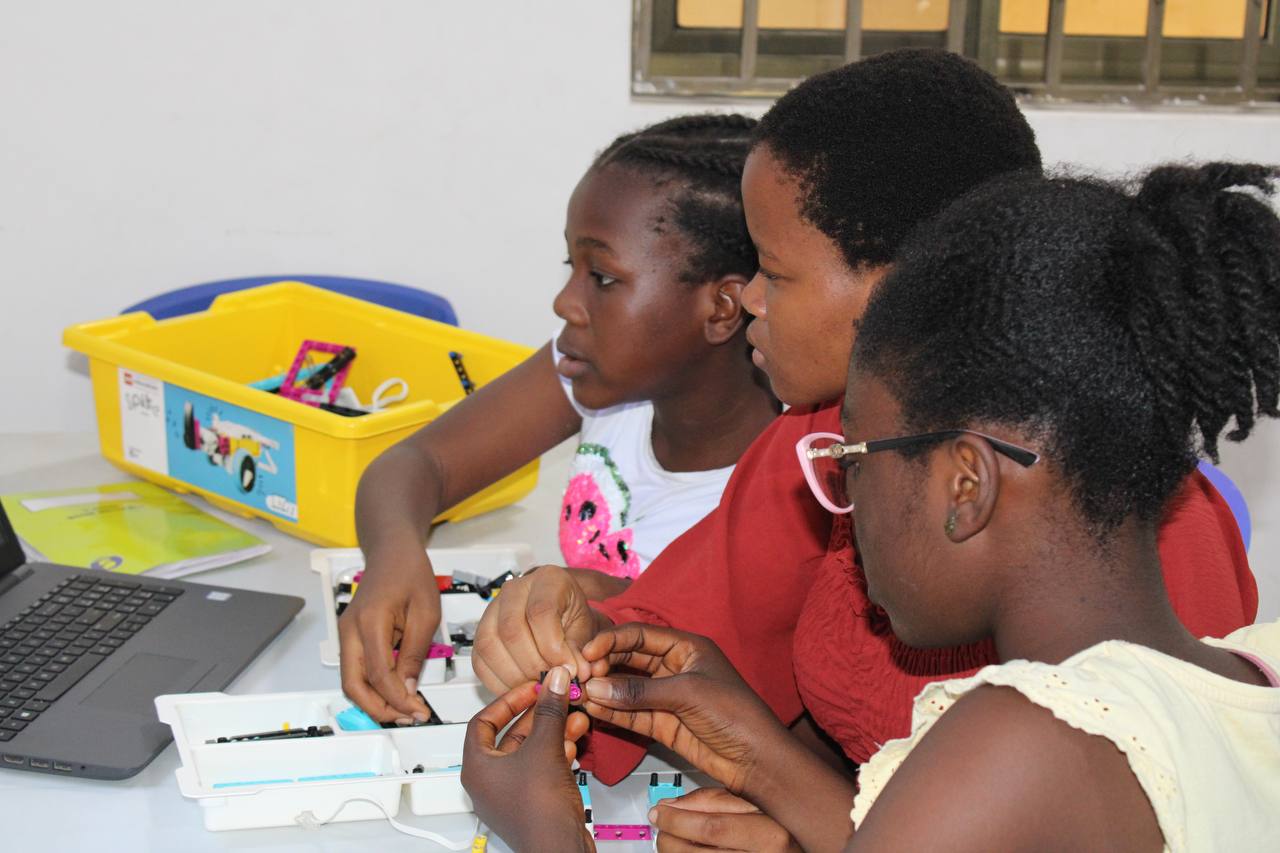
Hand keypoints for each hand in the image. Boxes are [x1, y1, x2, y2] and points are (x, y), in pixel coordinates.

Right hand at [337, 548, 438, 721]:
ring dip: (374, 701)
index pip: (378, 674)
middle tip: (408, 717)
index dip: (398, 699)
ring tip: (404, 709)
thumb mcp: (426, 612)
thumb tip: (409, 687)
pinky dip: (373, 687)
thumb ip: (416, 652)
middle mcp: (350, 631)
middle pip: (353, 685)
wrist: (392, 551)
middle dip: (379, 708)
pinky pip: (357, 670)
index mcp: (370, 622)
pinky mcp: (351, 637)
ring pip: (351, 681)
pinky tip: (395, 692)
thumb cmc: (410, 572)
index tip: (418, 710)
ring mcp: (347, 635)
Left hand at [462, 667, 595, 852]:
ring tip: (572, 718)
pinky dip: (556, 753)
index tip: (529, 689)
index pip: (483, 721)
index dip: (508, 701)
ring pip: (529, 752)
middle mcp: (489, 782)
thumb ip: (550, 710)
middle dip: (538, 716)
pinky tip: (573, 742)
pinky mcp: (531, 804)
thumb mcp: (545, 747)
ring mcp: (510, 794)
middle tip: (553, 699)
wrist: (559, 849)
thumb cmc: (539, 812)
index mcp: (477, 767)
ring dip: (551, 732)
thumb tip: (554, 682)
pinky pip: (540, 769)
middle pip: (510, 736)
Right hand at [472, 565, 605, 693]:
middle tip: (553, 684)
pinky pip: (480, 662)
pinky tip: (522, 690)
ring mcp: (492, 611)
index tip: (570, 671)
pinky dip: (500, 683)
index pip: (541, 612)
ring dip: (515, 677)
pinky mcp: (480, 634)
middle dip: (534, 665)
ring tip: (539, 688)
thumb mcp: (586, 630)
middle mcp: (515, 590)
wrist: (560, 619)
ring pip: (490, 646)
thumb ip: (582, 651)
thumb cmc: (573, 620)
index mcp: (547, 580)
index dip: (554, 647)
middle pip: (511, 630)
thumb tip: (575, 674)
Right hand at [579, 623, 790, 795]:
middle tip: (580, 673)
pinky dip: (612, 712)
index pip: (642, 635)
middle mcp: (674, 668)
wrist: (756, 760)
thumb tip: (597, 685)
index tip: (588, 651)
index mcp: (687, 648)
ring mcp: (667, 697)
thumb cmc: (735, 714)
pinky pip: (631, 714)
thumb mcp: (688, 693)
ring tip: (579, 692)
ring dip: (604, 689)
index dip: (613, 640)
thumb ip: (641, 690)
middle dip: (604, 664)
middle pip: (630, 660)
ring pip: (627, 689)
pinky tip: (593, 709)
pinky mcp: (662, 724)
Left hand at [651, 788, 800, 851]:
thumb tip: (672, 806)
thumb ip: (715, 802)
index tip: (660, 811)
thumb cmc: (781, 835)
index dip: (677, 819)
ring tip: (670, 843)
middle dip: (669, 839)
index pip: (711, 827)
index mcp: (772, 833)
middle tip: (661, 829)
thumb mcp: (757, 808)